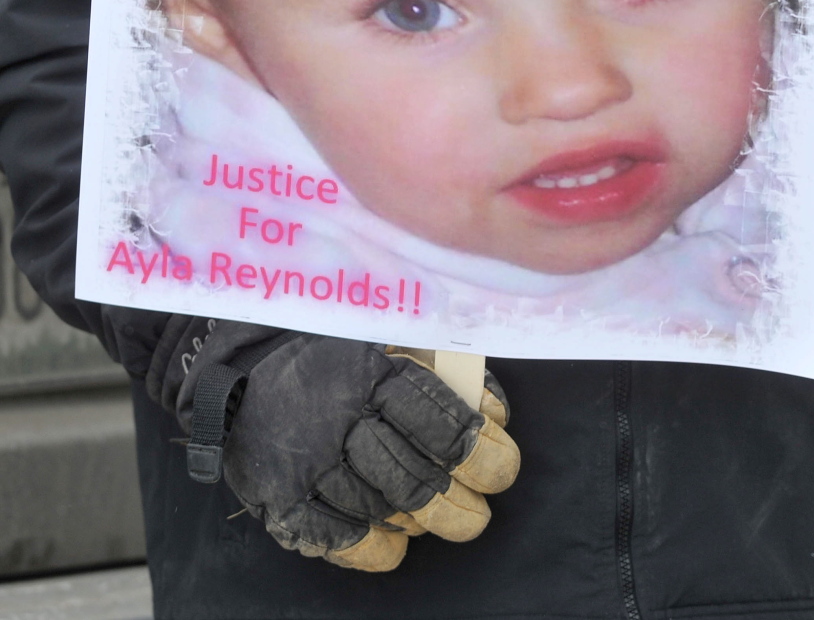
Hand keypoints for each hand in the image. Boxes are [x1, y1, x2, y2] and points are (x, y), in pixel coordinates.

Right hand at [174, 321, 518, 570]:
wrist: (239, 364)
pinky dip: (374, 548)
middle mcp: (336, 419)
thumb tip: (496, 412)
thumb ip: (442, 370)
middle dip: (460, 504)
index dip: (481, 451)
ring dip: (421, 524)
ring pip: (381, 511)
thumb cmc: (333, 353)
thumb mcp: (388, 338)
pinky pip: (337, 539)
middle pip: (415, 479)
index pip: (439, 422)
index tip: (502, 466)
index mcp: (370, 373)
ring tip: (439, 520)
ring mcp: (305, 463)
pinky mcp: (278, 497)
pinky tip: (394, 542)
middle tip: (480, 512)